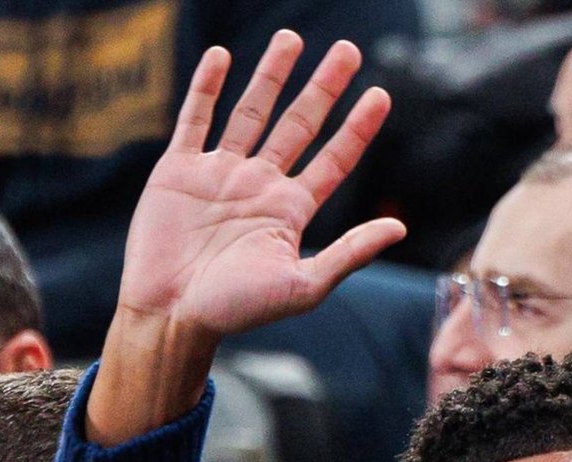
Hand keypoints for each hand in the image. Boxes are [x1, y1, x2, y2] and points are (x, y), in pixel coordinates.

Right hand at [88, 32, 405, 443]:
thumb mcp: (303, 285)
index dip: (357, 128)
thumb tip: (399, 227)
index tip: (381, 95)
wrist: (172, 314)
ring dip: (271, 75)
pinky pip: (195, 118)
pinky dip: (207, 86)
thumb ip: (349, 253)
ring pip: (251, 112)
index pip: (333, 159)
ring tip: (292, 38)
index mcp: (290, 211)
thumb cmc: (238, 310)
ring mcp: (219, 174)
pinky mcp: (178, 170)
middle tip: (348, 51)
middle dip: (323, 88)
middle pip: (298, 125)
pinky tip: (223, 56)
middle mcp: (259, 186)